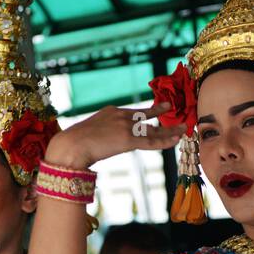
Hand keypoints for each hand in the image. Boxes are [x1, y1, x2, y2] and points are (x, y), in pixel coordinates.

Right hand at [43, 104, 183, 169]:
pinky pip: (152, 142)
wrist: (71, 146)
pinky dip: (165, 141)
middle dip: (160, 114)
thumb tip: (98, 143)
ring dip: (169, 130)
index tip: (152, 112)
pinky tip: (175, 140)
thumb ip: (100, 134)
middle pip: (145, 116)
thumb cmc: (73, 143)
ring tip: (182, 128)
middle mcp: (121, 115)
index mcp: (111, 111)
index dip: (145, 114)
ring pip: (153, 130)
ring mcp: (126, 127)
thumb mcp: (89, 132)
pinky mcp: (129, 139)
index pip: (132, 113)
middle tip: (171, 108)